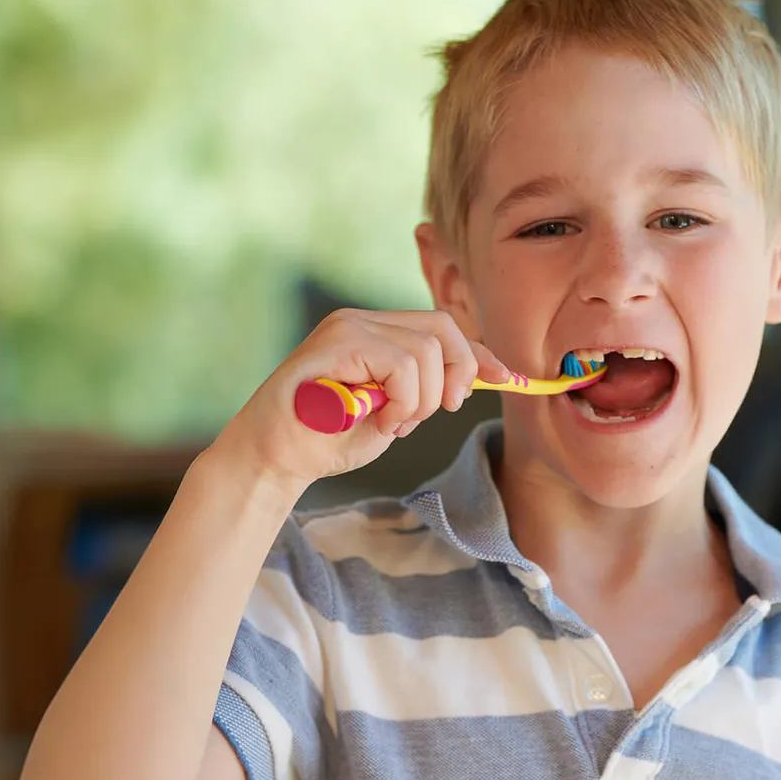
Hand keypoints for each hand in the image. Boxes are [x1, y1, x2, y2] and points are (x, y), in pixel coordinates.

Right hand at [211, 308, 510, 489]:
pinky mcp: (338, 341)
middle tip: (442, 411)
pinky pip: (401, 364)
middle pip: (443, 328)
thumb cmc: (327, 441)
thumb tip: (473, 381)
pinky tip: (379, 420)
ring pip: (426, 351)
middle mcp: (362, 320)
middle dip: (459, 373)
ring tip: (392, 423)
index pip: (442, 329)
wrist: (273, 458)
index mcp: (376, 333)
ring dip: (421, 401)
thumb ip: (424, 392)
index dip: (479, 355)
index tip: (507, 379)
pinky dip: (403, 401)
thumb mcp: (392, 414)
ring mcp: (348, 326)